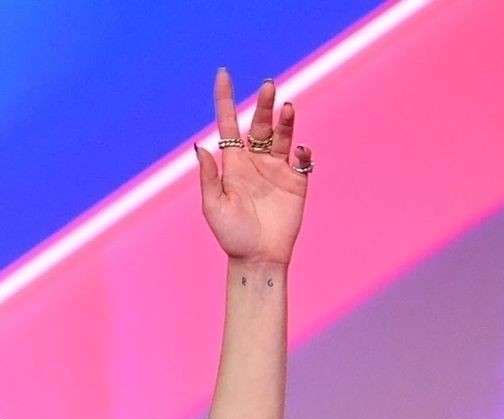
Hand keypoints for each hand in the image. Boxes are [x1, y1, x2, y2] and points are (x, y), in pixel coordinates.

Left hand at [194, 69, 311, 266]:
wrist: (258, 259)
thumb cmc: (232, 237)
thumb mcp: (214, 208)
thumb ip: (209, 178)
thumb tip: (201, 147)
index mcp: (233, 164)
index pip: (228, 124)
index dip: (225, 99)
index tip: (223, 74)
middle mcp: (255, 161)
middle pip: (260, 124)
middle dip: (264, 104)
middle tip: (268, 87)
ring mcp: (277, 169)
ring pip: (282, 135)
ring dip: (285, 120)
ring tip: (287, 108)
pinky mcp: (296, 180)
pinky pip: (301, 158)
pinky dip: (302, 151)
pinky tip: (298, 152)